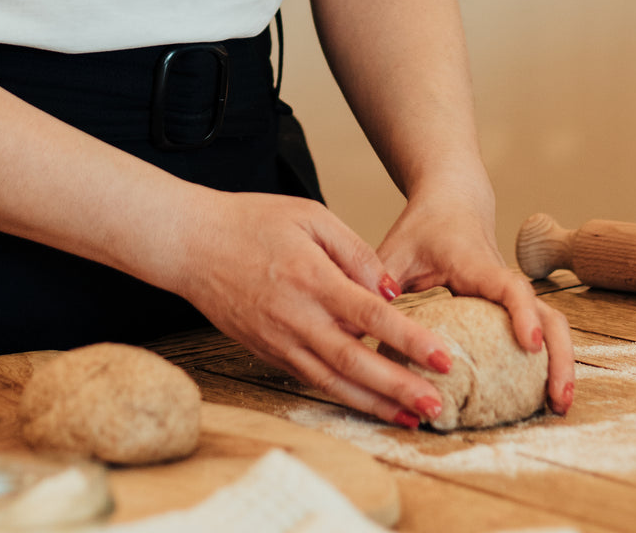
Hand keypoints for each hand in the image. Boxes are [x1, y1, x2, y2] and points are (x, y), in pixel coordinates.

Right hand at [170, 188, 465, 426]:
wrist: (190, 244)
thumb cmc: (251, 221)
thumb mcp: (308, 216)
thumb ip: (353, 250)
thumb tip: (389, 289)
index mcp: (310, 278)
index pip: (370, 316)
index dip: (410, 340)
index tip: (444, 356)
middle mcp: (296, 318)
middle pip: (356, 361)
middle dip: (400, 386)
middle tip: (438, 405)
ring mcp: (279, 340)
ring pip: (334, 382)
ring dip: (376, 404)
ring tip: (413, 419)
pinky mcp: (267, 352)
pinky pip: (312, 380)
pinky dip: (344, 397)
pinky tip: (371, 404)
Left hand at [376, 182, 574, 416]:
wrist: (452, 198)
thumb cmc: (423, 225)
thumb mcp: (395, 249)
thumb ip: (377, 284)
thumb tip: (354, 329)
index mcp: (477, 264)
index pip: (510, 287)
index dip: (522, 315)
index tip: (530, 346)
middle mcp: (503, 280)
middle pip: (548, 315)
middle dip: (559, 357)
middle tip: (557, 402)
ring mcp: (512, 294)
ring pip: (552, 324)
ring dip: (560, 363)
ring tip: (558, 406)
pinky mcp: (512, 305)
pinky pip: (540, 330)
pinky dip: (548, 359)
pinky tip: (541, 392)